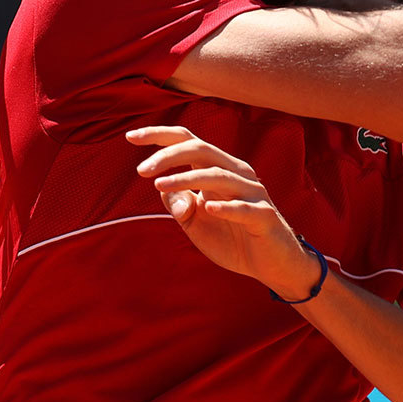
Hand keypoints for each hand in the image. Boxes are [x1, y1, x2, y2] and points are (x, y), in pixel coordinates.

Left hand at [127, 126, 321, 300]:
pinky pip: (244, 208)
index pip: (188, 141)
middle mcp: (236, 173)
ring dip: (187, 178)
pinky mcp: (264, 216)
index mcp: (218, 170)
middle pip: (201, 149)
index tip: (130, 137)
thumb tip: (163, 189)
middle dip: (168, 156)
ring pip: (218, 175)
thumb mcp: (195, 223)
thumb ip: (177, 205)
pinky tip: (207, 208)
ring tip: (160, 185)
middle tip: (141, 170)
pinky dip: (226, 207)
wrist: (272, 265)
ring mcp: (253, 193)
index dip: (159, 136)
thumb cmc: (232, 239)